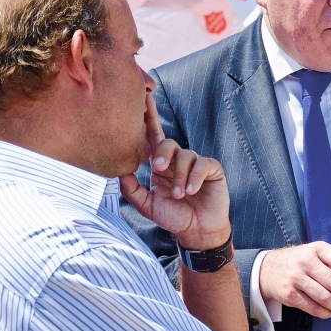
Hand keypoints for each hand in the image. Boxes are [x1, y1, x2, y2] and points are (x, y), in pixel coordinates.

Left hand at [120, 94, 230, 250]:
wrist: (196, 232)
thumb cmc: (173, 217)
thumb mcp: (147, 206)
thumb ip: (132, 190)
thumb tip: (118, 172)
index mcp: (161, 165)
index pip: (153, 136)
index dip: (149, 117)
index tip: (144, 99)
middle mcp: (178, 161)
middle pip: (168, 142)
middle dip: (162, 153)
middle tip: (158, 169)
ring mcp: (196, 164)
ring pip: (185, 155)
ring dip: (180, 177)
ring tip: (179, 195)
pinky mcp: (212, 169)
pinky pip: (202, 164)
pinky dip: (194, 178)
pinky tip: (191, 191)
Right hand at [259, 242, 330, 318]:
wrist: (268, 268)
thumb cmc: (300, 261)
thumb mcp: (316, 254)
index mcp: (317, 248)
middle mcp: (306, 261)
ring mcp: (296, 278)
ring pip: (325, 297)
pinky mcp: (289, 294)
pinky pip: (312, 307)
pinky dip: (325, 313)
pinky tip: (329, 311)